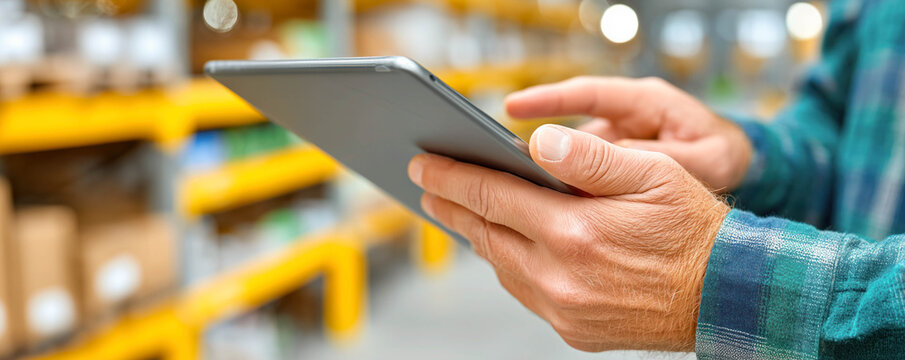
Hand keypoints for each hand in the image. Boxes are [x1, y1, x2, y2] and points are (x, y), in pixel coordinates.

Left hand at [407, 125, 728, 351]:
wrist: (725, 295)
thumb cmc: (692, 228)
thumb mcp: (653, 174)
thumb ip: (590, 157)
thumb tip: (536, 142)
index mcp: (575, 232)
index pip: (492, 196)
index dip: (453, 176)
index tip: (424, 164)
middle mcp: (561, 276)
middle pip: (485, 233)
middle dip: (452, 205)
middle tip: (427, 186)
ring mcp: (564, 308)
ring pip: (500, 265)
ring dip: (477, 235)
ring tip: (462, 211)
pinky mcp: (573, 329)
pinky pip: (523, 291)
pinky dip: (507, 265)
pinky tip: (504, 246)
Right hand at [505, 76, 752, 191]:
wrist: (735, 174)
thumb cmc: (722, 156)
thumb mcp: (702, 157)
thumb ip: (653, 157)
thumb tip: (605, 157)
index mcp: (643, 102)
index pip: (588, 94)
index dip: (549, 100)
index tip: (513, 106)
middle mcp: (620, 121)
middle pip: (565, 130)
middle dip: (529, 144)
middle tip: (489, 154)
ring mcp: (612, 148)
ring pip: (564, 159)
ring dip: (539, 175)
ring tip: (503, 188)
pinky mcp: (608, 173)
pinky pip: (573, 182)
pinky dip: (555, 196)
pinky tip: (534, 213)